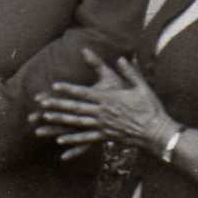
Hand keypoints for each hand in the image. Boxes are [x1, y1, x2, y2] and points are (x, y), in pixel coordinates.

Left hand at [36, 48, 170, 152]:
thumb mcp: (141, 86)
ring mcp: (103, 126)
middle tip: (41, 103)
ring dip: (60, 120)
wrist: (156, 131)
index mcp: (109, 99)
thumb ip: (129, 71)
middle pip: (76, 108)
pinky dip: (73, 139)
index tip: (54, 86)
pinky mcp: (106, 137)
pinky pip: (86, 139)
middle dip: (57, 104)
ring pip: (77, 123)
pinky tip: (60, 140)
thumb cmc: (150, 107)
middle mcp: (102, 113)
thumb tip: (121, 57)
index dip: (68, 89)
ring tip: (46, 118)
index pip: (84, 93)